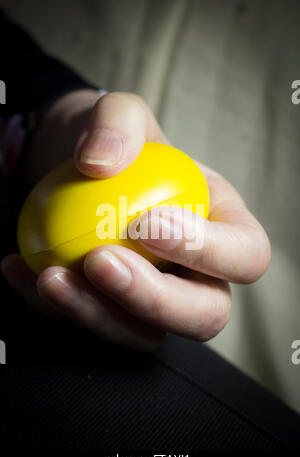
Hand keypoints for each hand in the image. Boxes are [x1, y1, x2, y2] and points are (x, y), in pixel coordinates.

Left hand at [1, 91, 270, 350]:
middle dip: (154, 299)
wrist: (75, 168)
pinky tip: (21, 270)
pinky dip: (56, 306)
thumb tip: (100, 164)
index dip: (204, 251)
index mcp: (223, 226)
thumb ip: (118, 123)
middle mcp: (198, 272)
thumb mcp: (120, 114)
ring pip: (145, 334)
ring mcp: (156, 297)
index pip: (245, 255)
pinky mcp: (114, 310)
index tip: (144, 222)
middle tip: (100, 260)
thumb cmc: (115, 144)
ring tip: (50, 276)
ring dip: (97, 314)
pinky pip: (94, 325)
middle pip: (205, 315)